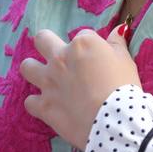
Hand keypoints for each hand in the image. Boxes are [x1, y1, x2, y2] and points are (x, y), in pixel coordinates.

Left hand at [21, 27, 140, 149]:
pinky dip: (37, 104)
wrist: (115, 122)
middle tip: (59, 56)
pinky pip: (29, 101)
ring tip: (44, 77)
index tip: (97, 60)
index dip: (90, 48)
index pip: (83, 36)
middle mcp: (61, 58)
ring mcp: (49, 81)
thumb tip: (118, 29)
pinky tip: (48, 106)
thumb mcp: (126, 61)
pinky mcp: (44, 105)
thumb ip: (117, 44)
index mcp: (82, 44)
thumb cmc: (123, 88)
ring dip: (34, 70)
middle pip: (43, 39)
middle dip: (47, 43)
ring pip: (27, 66)